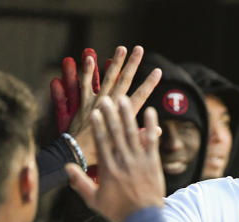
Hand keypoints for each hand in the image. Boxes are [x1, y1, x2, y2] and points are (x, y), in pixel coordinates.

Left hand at [51, 46, 161, 165]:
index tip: (158, 71)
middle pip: (124, 81)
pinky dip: (87, 72)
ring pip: (107, 79)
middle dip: (133, 65)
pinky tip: (90, 59)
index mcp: (124, 117)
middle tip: (140, 49)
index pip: (140, 96)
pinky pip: (84, 86)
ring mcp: (97, 103)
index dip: (149, 83)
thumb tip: (160, 130)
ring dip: (114, 63)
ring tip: (121, 48)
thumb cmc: (105, 153)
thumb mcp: (129, 149)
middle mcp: (111, 106)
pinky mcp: (83, 104)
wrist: (78, 155)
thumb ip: (145, 138)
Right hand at [65, 96, 164, 221]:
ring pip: (132, 134)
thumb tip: (67, 167)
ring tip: (124, 100)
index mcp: (109, 170)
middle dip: (111, 115)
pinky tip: (151, 112)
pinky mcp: (153, 163)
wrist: (145, 218)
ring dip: (128, 116)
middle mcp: (123, 162)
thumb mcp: (94, 201)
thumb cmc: (119, 210)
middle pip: (116, 134)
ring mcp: (139, 161)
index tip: (94, 113)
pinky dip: (151, 126)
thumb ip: (80, 183)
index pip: (102, 144)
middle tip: (107, 99)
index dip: (98, 127)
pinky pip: (152, 142)